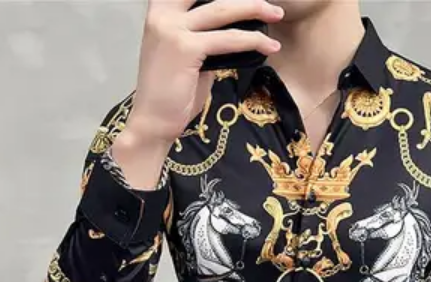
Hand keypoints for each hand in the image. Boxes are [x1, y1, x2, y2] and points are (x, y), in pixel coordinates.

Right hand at [124, 0, 283, 145]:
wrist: (153, 122)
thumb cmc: (172, 94)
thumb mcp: (187, 58)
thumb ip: (204, 41)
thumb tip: (229, 36)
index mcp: (160, 11)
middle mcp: (163, 14)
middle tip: (270, 3)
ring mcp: (172, 29)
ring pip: (222, 10)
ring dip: (254, 9)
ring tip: (277, 14)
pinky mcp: (186, 49)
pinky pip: (227, 40)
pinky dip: (252, 41)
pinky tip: (270, 47)